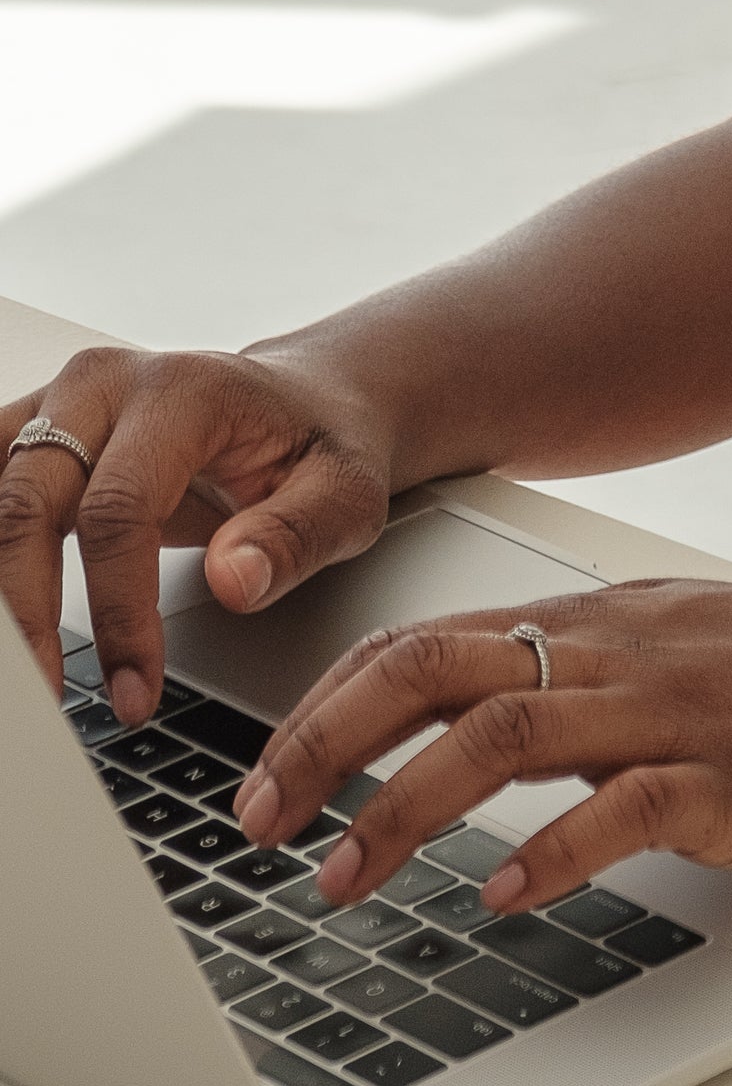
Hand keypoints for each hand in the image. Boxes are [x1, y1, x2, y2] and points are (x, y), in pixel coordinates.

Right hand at [0, 344, 395, 720]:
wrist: (303, 399)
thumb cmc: (320, 445)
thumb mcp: (345, 491)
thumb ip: (295, 536)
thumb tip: (234, 583)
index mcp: (184, 392)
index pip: (119, 509)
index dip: (118, 610)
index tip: (135, 690)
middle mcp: (106, 385)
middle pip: (27, 500)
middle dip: (27, 614)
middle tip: (48, 701)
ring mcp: (61, 403)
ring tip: (19, 674)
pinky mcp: (36, 432)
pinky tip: (9, 619)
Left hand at [232, 579, 731, 916]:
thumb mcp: (683, 650)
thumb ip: (583, 683)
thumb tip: (466, 739)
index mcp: (603, 620)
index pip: (428, 638)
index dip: (326, 703)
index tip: (265, 772)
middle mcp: (623, 650)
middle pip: (434, 669)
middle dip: (323, 745)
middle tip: (258, 821)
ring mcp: (679, 709)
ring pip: (502, 734)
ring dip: (399, 809)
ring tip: (341, 879)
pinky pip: (625, 809)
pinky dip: (551, 855)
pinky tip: (504, 900)